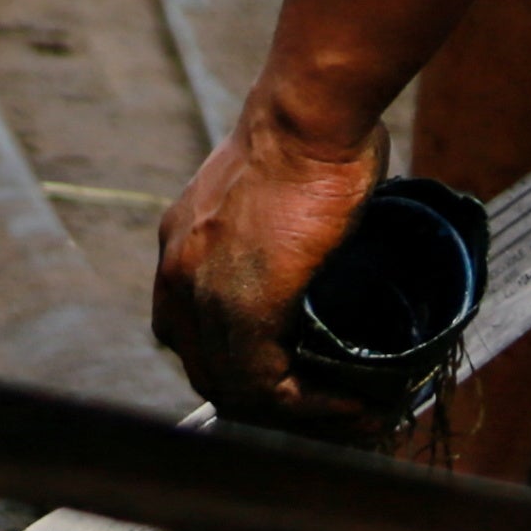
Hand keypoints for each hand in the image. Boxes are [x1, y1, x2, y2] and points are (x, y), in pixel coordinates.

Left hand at [154, 100, 389, 423]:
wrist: (308, 116)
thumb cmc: (311, 132)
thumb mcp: (273, 186)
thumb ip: (277, 227)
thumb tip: (321, 250)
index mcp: (182, 244)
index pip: (192, 334)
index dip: (241, 367)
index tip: (297, 377)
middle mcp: (179, 273)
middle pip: (209, 370)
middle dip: (268, 402)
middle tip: (328, 407)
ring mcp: (204, 294)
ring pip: (238, 389)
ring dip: (296, 414)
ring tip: (351, 413)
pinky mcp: (244, 310)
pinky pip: (268, 387)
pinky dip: (311, 408)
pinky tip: (352, 404)